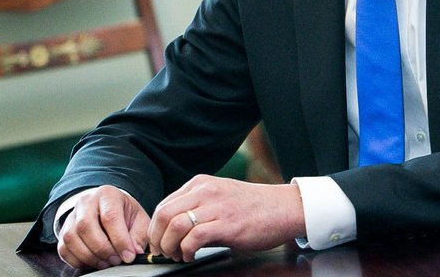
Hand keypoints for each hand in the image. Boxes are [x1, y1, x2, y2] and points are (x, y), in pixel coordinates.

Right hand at [56, 186, 149, 269]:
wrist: (107, 209)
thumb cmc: (124, 214)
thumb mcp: (138, 219)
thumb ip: (138, 235)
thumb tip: (134, 252)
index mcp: (107, 194)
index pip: (110, 216)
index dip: (119, 240)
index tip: (128, 256)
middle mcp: (86, 202)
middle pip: (86, 226)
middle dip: (102, 249)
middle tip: (115, 260)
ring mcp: (71, 216)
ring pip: (71, 238)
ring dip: (89, 256)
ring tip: (106, 263)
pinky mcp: (63, 231)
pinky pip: (64, 249)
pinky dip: (77, 261)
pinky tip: (93, 263)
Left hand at [147, 174, 304, 261]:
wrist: (284, 208)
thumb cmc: (254, 207)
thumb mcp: (221, 197)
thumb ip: (198, 207)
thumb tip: (172, 230)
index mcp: (201, 184)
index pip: (163, 205)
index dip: (155, 228)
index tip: (159, 242)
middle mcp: (206, 192)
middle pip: (164, 214)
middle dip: (157, 238)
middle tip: (163, 251)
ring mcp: (217, 207)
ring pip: (175, 225)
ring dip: (170, 246)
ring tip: (177, 254)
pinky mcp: (228, 224)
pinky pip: (194, 238)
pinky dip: (186, 251)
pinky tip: (191, 255)